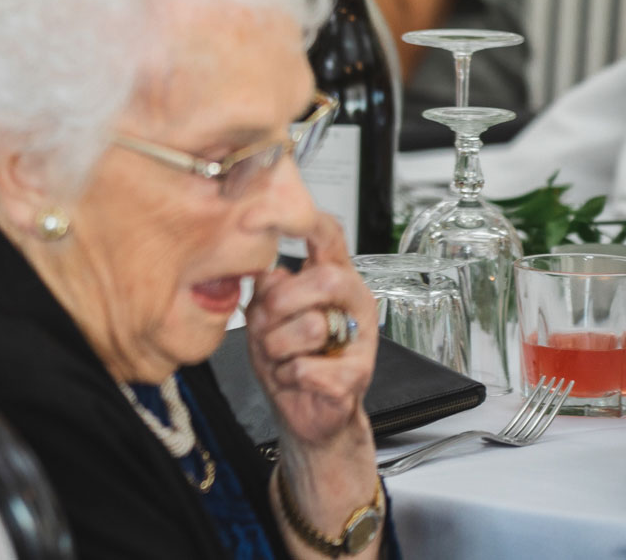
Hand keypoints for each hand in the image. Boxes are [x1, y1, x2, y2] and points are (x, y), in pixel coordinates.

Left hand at [245, 211, 377, 449]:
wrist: (304, 411)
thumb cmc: (285, 356)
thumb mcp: (264, 313)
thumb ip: (265, 286)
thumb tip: (266, 270)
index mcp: (332, 276)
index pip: (329, 234)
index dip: (305, 219)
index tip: (269, 214)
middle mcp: (353, 301)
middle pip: (326, 278)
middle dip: (282, 302)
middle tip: (268, 322)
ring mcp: (361, 339)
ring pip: (312, 326)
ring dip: (277, 346)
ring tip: (281, 355)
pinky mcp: (357, 376)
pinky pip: (306, 368)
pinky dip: (286, 376)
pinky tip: (294, 378)